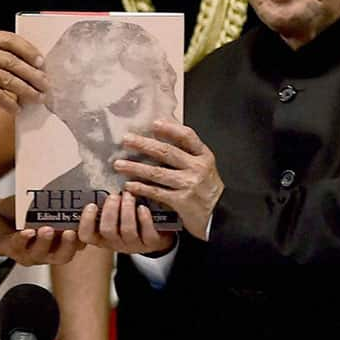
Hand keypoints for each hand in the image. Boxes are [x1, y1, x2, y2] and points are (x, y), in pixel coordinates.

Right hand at [0, 29, 47, 123]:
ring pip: (7, 78)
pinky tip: (17, 109)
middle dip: (32, 74)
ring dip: (26, 90)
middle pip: (11, 60)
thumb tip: (27, 68)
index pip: (9, 39)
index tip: (41, 62)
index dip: (28, 50)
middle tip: (45, 84)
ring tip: (37, 98)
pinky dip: (10, 103)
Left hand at [0, 197, 84, 265]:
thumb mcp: (41, 203)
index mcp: (59, 239)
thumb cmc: (21, 212)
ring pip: (41, 255)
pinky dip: (24, 240)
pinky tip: (26, 232)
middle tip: (71, 233)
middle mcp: (47, 249)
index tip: (88, 222)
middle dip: (68, 246)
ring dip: (45, 242)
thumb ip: (56, 198)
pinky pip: (19, 248)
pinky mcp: (12, 250)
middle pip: (63, 256)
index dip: (85, 236)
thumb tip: (74, 180)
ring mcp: (30, 252)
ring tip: (46, 229)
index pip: (78, 243)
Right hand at [76, 192, 175, 254]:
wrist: (157, 230)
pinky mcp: (152, 243)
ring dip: (127, 211)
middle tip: (114, 196)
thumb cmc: (129, 215)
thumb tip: (98, 176)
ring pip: (127, 231)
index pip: (86, 234)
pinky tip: (143, 207)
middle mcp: (116, 243)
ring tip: (129, 195)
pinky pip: (147, 234)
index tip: (91, 205)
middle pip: (107, 231)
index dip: (86, 221)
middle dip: (110, 211)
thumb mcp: (114, 211)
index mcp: (101, 235)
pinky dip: (144, 219)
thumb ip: (104, 201)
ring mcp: (134, 244)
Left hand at [114, 120, 224, 240]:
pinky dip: (141, 188)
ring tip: (118, 164)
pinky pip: (156, 192)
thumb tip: (165, 126)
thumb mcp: (204, 164)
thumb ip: (187, 150)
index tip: (153, 124)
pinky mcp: (181, 202)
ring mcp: (189, 185)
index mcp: (204, 155)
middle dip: (143, 145)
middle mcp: (197, 168)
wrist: (221, 215)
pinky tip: (129, 185)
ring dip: (135, 167)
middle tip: (126, 140)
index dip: (170, 129)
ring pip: (157, 173)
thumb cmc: (207, 187)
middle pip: (167, 152)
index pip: (187, 137)